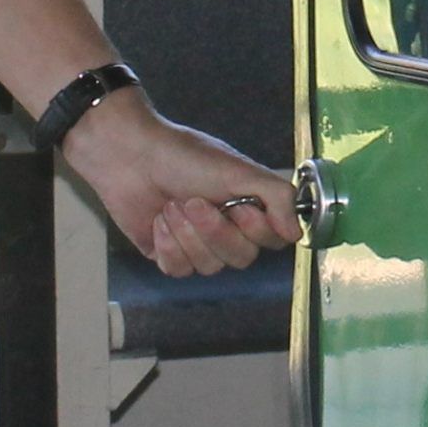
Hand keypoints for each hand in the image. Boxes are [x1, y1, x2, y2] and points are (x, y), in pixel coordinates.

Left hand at [62, 93, 299, 277]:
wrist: (129, 156)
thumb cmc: (185, 156)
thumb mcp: (240, 169)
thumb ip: (278, 196)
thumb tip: (297, 232)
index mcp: (249, 205)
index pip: (274, 240)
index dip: (256, 229)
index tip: (238, 205)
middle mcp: (227, 227)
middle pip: (241, 258)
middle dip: (214, 231)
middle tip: (193, 200)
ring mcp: (197, 244)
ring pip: (209, 266)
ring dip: (187, 234)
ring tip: (171, 205)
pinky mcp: (168, 254)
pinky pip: (179, 270)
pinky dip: (168, 245)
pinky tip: (158, 221)